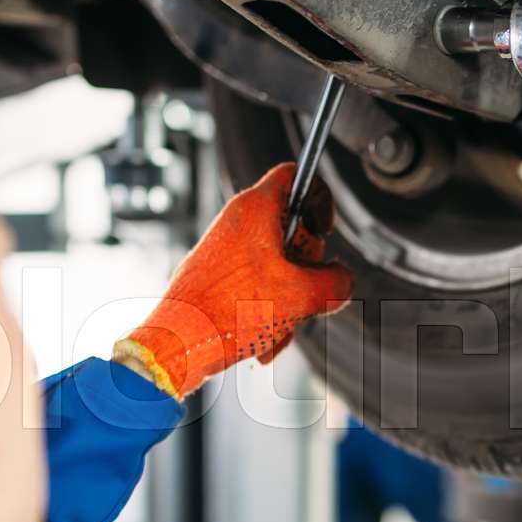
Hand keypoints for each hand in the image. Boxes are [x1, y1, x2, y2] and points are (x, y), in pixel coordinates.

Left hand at [114, 163, 352, 398]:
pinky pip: (256, 286)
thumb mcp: (302, 296)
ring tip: (280, 326)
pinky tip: (265, 339)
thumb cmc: (226, 312)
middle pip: (292, 229)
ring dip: (289, 299)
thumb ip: (336, 282)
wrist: (179, 344)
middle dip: (307, 267)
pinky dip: (268, 311)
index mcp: (255, 210)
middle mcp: (236, 223)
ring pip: (276, 265)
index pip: (296, 176)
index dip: (320, 200)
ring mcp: (224, 250)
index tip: (323, 232)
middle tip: (304, 287)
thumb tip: (341, 281)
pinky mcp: (216, 276)